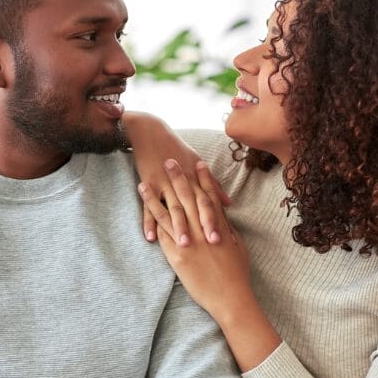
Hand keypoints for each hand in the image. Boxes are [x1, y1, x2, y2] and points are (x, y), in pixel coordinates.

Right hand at [124, 112, 229, 245]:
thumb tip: (229, 203)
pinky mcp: (149, 185)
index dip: (214, 218)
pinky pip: (147, 208)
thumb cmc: (176, 149)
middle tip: (208, 245)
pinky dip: (148, 222)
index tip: (222, 236)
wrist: (150, 133)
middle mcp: (181, 182)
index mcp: (195, 179)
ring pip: (171, 209)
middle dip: (200, 226)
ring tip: (183, 245)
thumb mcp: (196, 162)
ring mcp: (163, 184)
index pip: (206, 201)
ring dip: (177, 227)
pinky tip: (150, 237)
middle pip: (192, 208)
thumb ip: (212, 185)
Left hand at [138, 160, 250, 320]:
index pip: (209, 196)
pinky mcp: (177, 257)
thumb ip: (227, 228)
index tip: (197, 163)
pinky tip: (144, 209)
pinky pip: (162, 234)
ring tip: (144, 181)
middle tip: (169, 160)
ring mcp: (188, 243)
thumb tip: (221, 215)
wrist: (230, 298)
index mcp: (219, 227)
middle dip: (178, 178)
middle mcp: (202, 231)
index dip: (204, 179)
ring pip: (168, 213)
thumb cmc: (237, 274)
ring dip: (155, 196)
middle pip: (187, 198)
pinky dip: (153, 220)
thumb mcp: (237, 246)